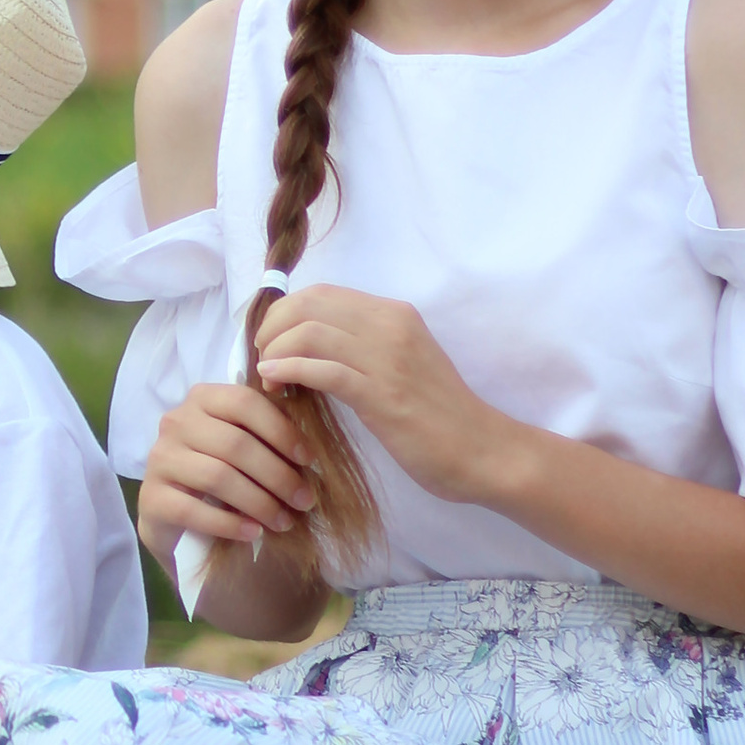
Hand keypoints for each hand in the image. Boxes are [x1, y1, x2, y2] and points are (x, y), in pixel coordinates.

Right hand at [137, 379, 314, 574]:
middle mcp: (176, 422)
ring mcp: (159, 459)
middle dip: (278, 475)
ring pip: (217, 476)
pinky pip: (194, 510)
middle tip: (305, 501)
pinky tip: (253, 533)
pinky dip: (229, 523)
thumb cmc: (225, 478)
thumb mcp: (246, 449)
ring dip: (259, 502)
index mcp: (202, 399)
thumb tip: (314, 446)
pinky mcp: (151, 497)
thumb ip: (268, 436)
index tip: (309, 460)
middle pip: (235, 444)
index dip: (281, 430)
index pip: (245, 402)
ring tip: (284, 522)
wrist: (179, 522)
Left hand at [253, 286, 503, 506]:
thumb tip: (308, 346)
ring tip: (268, 377)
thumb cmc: (437, 415)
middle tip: (261, 358)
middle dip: (271, 328)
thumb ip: (362, 349)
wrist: (483, 450)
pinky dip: (288, 371)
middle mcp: (391, 325)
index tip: (269, 341)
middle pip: (307, 305)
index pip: (320, 294)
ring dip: (274, 352)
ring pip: (308, 332)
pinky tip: (275, 383)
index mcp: (394, 314)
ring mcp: (388, 358)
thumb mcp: (399, 365)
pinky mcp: (383, 395)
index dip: (283, 313)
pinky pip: (323, 370)